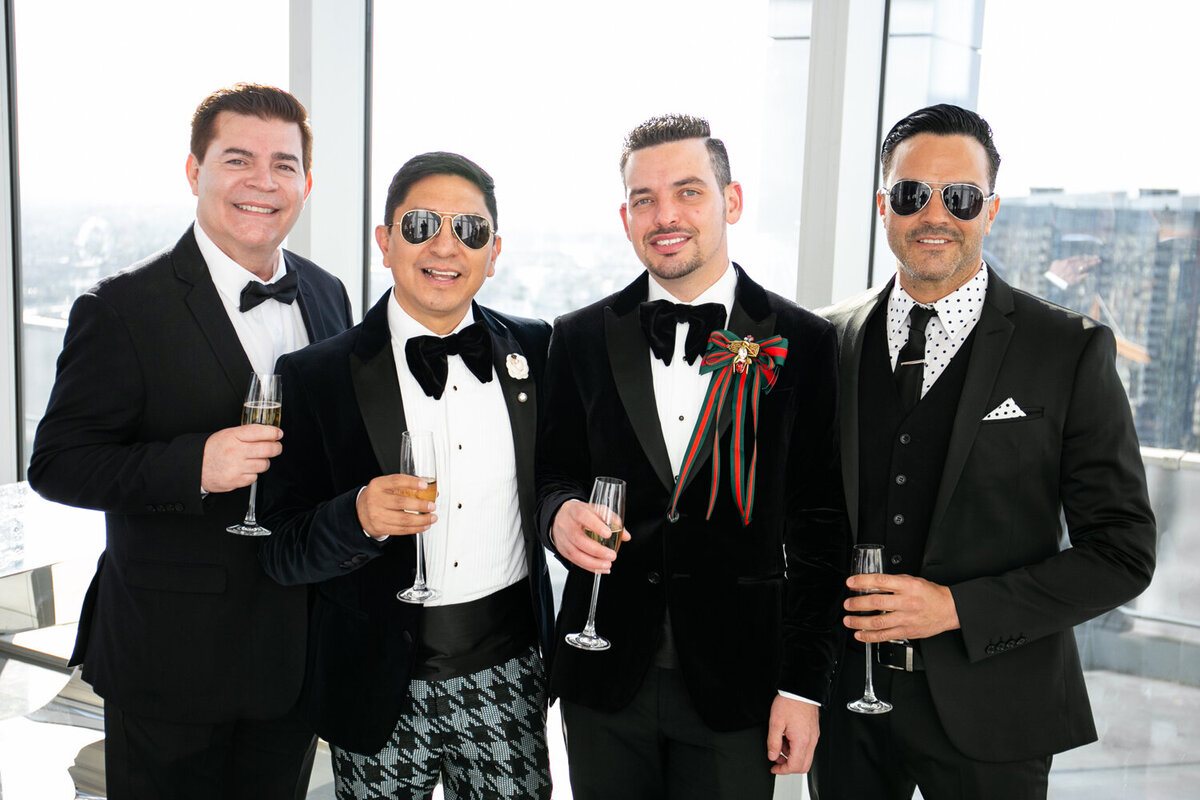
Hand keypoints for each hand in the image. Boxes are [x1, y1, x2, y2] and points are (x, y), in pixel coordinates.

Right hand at [200, 424, 282, 492]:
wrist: (195, 467)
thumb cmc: (211, 450)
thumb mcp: (226, 435)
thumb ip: (246, 434)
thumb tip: (268, 433)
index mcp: (233, 436)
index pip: (260, 431)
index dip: (273, 432)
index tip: (278, 433)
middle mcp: (236, 451)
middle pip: (268, 449)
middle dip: (276, 448)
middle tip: (276, 447)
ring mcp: (236, 467)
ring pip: (264, 464)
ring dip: (264, 462)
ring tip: (257, 459)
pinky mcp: (236, 481)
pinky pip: (254, 477)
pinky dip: (253, 474)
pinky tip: (245, 470)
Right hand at [356, 474, 437, 537]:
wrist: (359, 512)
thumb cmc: (377, 497)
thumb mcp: (386, 487)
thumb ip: (406, 487)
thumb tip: (430, 491)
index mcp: (378, 485)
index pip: (396, 481)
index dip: (412, 482)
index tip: (425, 485)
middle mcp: (376, 499)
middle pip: (402, 503)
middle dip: (420, 505)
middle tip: (432, 506)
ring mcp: (377, 515)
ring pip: (403, 519)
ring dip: (421, 520)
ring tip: (431, 518)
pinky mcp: (380, 528)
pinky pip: (401, 530)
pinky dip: (415, 528)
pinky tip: (423, 525)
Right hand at [550, 499, 630, 573]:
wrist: (559, 517)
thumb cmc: (579, 514)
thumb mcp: (594, 510)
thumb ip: (611, 520)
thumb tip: (625, 535)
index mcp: (576, 511)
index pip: (584, 517)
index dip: (596, 526)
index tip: (608, 534)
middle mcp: (567, 525)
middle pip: (579, 539)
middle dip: (597, 550)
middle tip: (612, 555)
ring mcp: (564, 539)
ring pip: (576, 554)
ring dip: (593, 562)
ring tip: (608, 564)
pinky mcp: (563, 550)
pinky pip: (576, 561)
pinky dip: (589, 567)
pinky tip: (601, 569)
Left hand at [766, 695, 818, 774]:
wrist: (801, 690)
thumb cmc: (790, 703)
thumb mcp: (775, 722)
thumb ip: (773, 742)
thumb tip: (772, 756)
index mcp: (801, 741)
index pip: (794, 766)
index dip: (782, 771)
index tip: (774, 768)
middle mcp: (810, 741)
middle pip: (803, 766)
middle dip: (788, 766)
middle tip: (777, 758)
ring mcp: (814, 737)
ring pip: (806, 758)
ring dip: (792, 756)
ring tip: (781, 744)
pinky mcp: (814, 732)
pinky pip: (808, 748)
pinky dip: (797, 749)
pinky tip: (788, 738)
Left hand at [844, 573, 959, 641]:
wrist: (949, 609)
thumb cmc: (931, 594)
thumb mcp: (913, 580)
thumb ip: (893, 581)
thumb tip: (871, 582)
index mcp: (907, 586)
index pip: (881, 581)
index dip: (862, 581)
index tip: (850, 582)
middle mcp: (906, 602)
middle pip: (877, 603)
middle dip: (857, 603)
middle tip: (848, 604)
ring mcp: (906, 619)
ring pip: (878, 622)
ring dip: (859, 622)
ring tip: (848, 620)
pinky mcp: (906, 632)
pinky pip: (885, 636)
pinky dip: (869, 637)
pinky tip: (860, 635)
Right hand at [1047, 254, 1099, 286]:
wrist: (1052, 280)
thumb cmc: (1052, 271)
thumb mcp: (1055, 263)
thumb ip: (1062, 260)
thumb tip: (1066, 260)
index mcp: (1068, 262)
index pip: (1079, 258)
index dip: (1086, 256)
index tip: (1091, 256)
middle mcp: (1073, 266)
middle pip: (1084, 261)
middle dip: (1092, 259)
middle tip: (1098, 258)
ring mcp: (1074, 272)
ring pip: (1085, 267)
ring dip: (1092, 264)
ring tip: (1098, 261)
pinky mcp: (1074, 279)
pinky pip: (1081, 277)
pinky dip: (1085, 275)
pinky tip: (1089, 274)